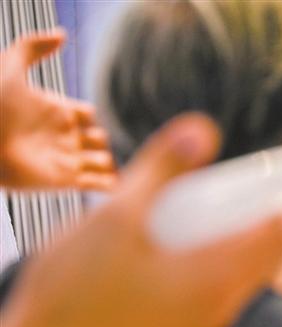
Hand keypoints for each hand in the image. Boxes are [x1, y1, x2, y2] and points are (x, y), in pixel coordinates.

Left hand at [0, 29, 115, 189]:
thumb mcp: (9, 68)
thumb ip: (32, 47)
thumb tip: (62, 34)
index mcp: (57, 112)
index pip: (91, 115)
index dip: (97, 114)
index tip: (97, 116)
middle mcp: (65, 137)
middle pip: (101, 139)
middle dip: (110, 140)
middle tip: (111, 142)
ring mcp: (66, 160)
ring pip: (104, 163)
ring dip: (112, 163)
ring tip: (120, 163)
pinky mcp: (66, 181)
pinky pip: (98, 185)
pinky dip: (111, 184)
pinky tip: (118, 179)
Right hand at [0, 112, 281, 326]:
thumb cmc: (76, 293)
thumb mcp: (119, 216)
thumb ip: (162, 167)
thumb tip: (203, 126)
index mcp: (218, 278)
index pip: (279, 236)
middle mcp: (222, 307)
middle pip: (269, 255)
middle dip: (281, 221)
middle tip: (281, 188)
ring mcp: (204, 325)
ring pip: (247, 275)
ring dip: (255, 242)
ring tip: (247, 211)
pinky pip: (225, 290)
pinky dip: (230, 261)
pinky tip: (205, 246)